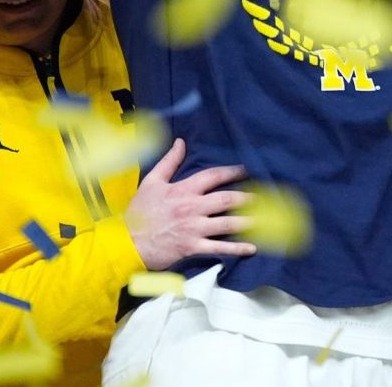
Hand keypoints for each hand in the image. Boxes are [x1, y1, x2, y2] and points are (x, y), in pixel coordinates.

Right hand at [124, 139, 256, 269]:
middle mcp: (192, 208)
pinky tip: (252, 248)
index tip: (246, 170)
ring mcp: (194, 228)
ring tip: (265, 219)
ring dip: (249, 221)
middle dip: (248, 198)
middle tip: (264, 197)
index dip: (232, 172)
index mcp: (183, 190)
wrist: (126, 243)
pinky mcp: (192, 247)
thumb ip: (169, 162)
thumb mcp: (151, 182)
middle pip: (227, 199)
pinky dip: (237, 248)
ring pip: (228, 223)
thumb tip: (181, 142)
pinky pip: (220, 248)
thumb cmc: (138, 213)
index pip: (213, 176)